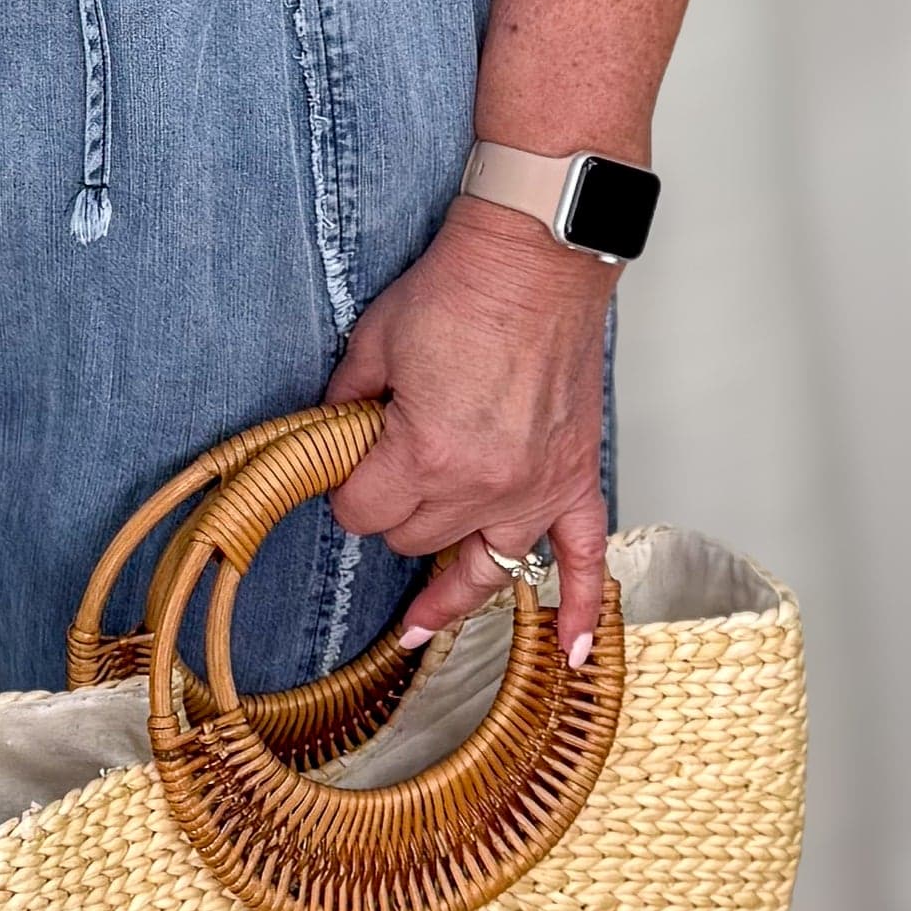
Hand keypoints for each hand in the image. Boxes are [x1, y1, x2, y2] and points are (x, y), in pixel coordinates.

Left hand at [323, 197, 612, 664]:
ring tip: (420, 617)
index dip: (346, 495)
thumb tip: (325, 438)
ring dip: (450, 577)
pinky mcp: (576, 475)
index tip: (345, 473)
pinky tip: (573, 652)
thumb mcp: (373, 345)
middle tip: (386, 479)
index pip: (364, 515)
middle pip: (416, 541)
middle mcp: (486, 486)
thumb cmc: (459, 291)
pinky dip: (583, 608)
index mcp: (428, 456)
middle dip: (393, 514)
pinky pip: (585, 558)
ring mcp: (537, 487)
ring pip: (483, 565)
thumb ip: (344, 406)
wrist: (533, 258)